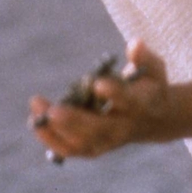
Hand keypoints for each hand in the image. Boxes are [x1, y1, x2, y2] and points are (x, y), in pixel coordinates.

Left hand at [28, 38, 191, 159]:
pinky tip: (35, 124)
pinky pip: (72, 149)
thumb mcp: (154, 67)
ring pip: (82, 142)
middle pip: (98, 129)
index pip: (128, 102)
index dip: (114, 93)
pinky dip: (53, 139)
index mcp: (140, 105)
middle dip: (74, 121)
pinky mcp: (96, 147)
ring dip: (56, 130)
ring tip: (36, 112)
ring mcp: (108, 141)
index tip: (97, 83)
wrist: (156, 119)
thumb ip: (144, 57)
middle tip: (52, 110)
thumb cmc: (151, 85)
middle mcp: (123, 128)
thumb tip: (134, 44)